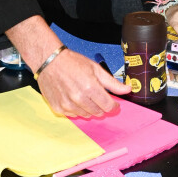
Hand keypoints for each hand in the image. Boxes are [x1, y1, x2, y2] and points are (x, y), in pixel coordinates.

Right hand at [6, 15, 130, 117]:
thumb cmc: (72, 62)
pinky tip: (74, 97)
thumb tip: (127, 89)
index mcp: (90, 87)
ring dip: (89, 108)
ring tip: (84, 94)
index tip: (114, 103)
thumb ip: (112, 82)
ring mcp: (67, 105)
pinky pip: (73, 115)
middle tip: (97, 96)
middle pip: (98, 112)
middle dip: (101, 106)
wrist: (49, 61)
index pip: (108, 106)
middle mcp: (79, 98)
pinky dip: (76, 109)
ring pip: (86, 115)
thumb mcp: (95, 69)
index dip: (113, 106)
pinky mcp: (58, 108)